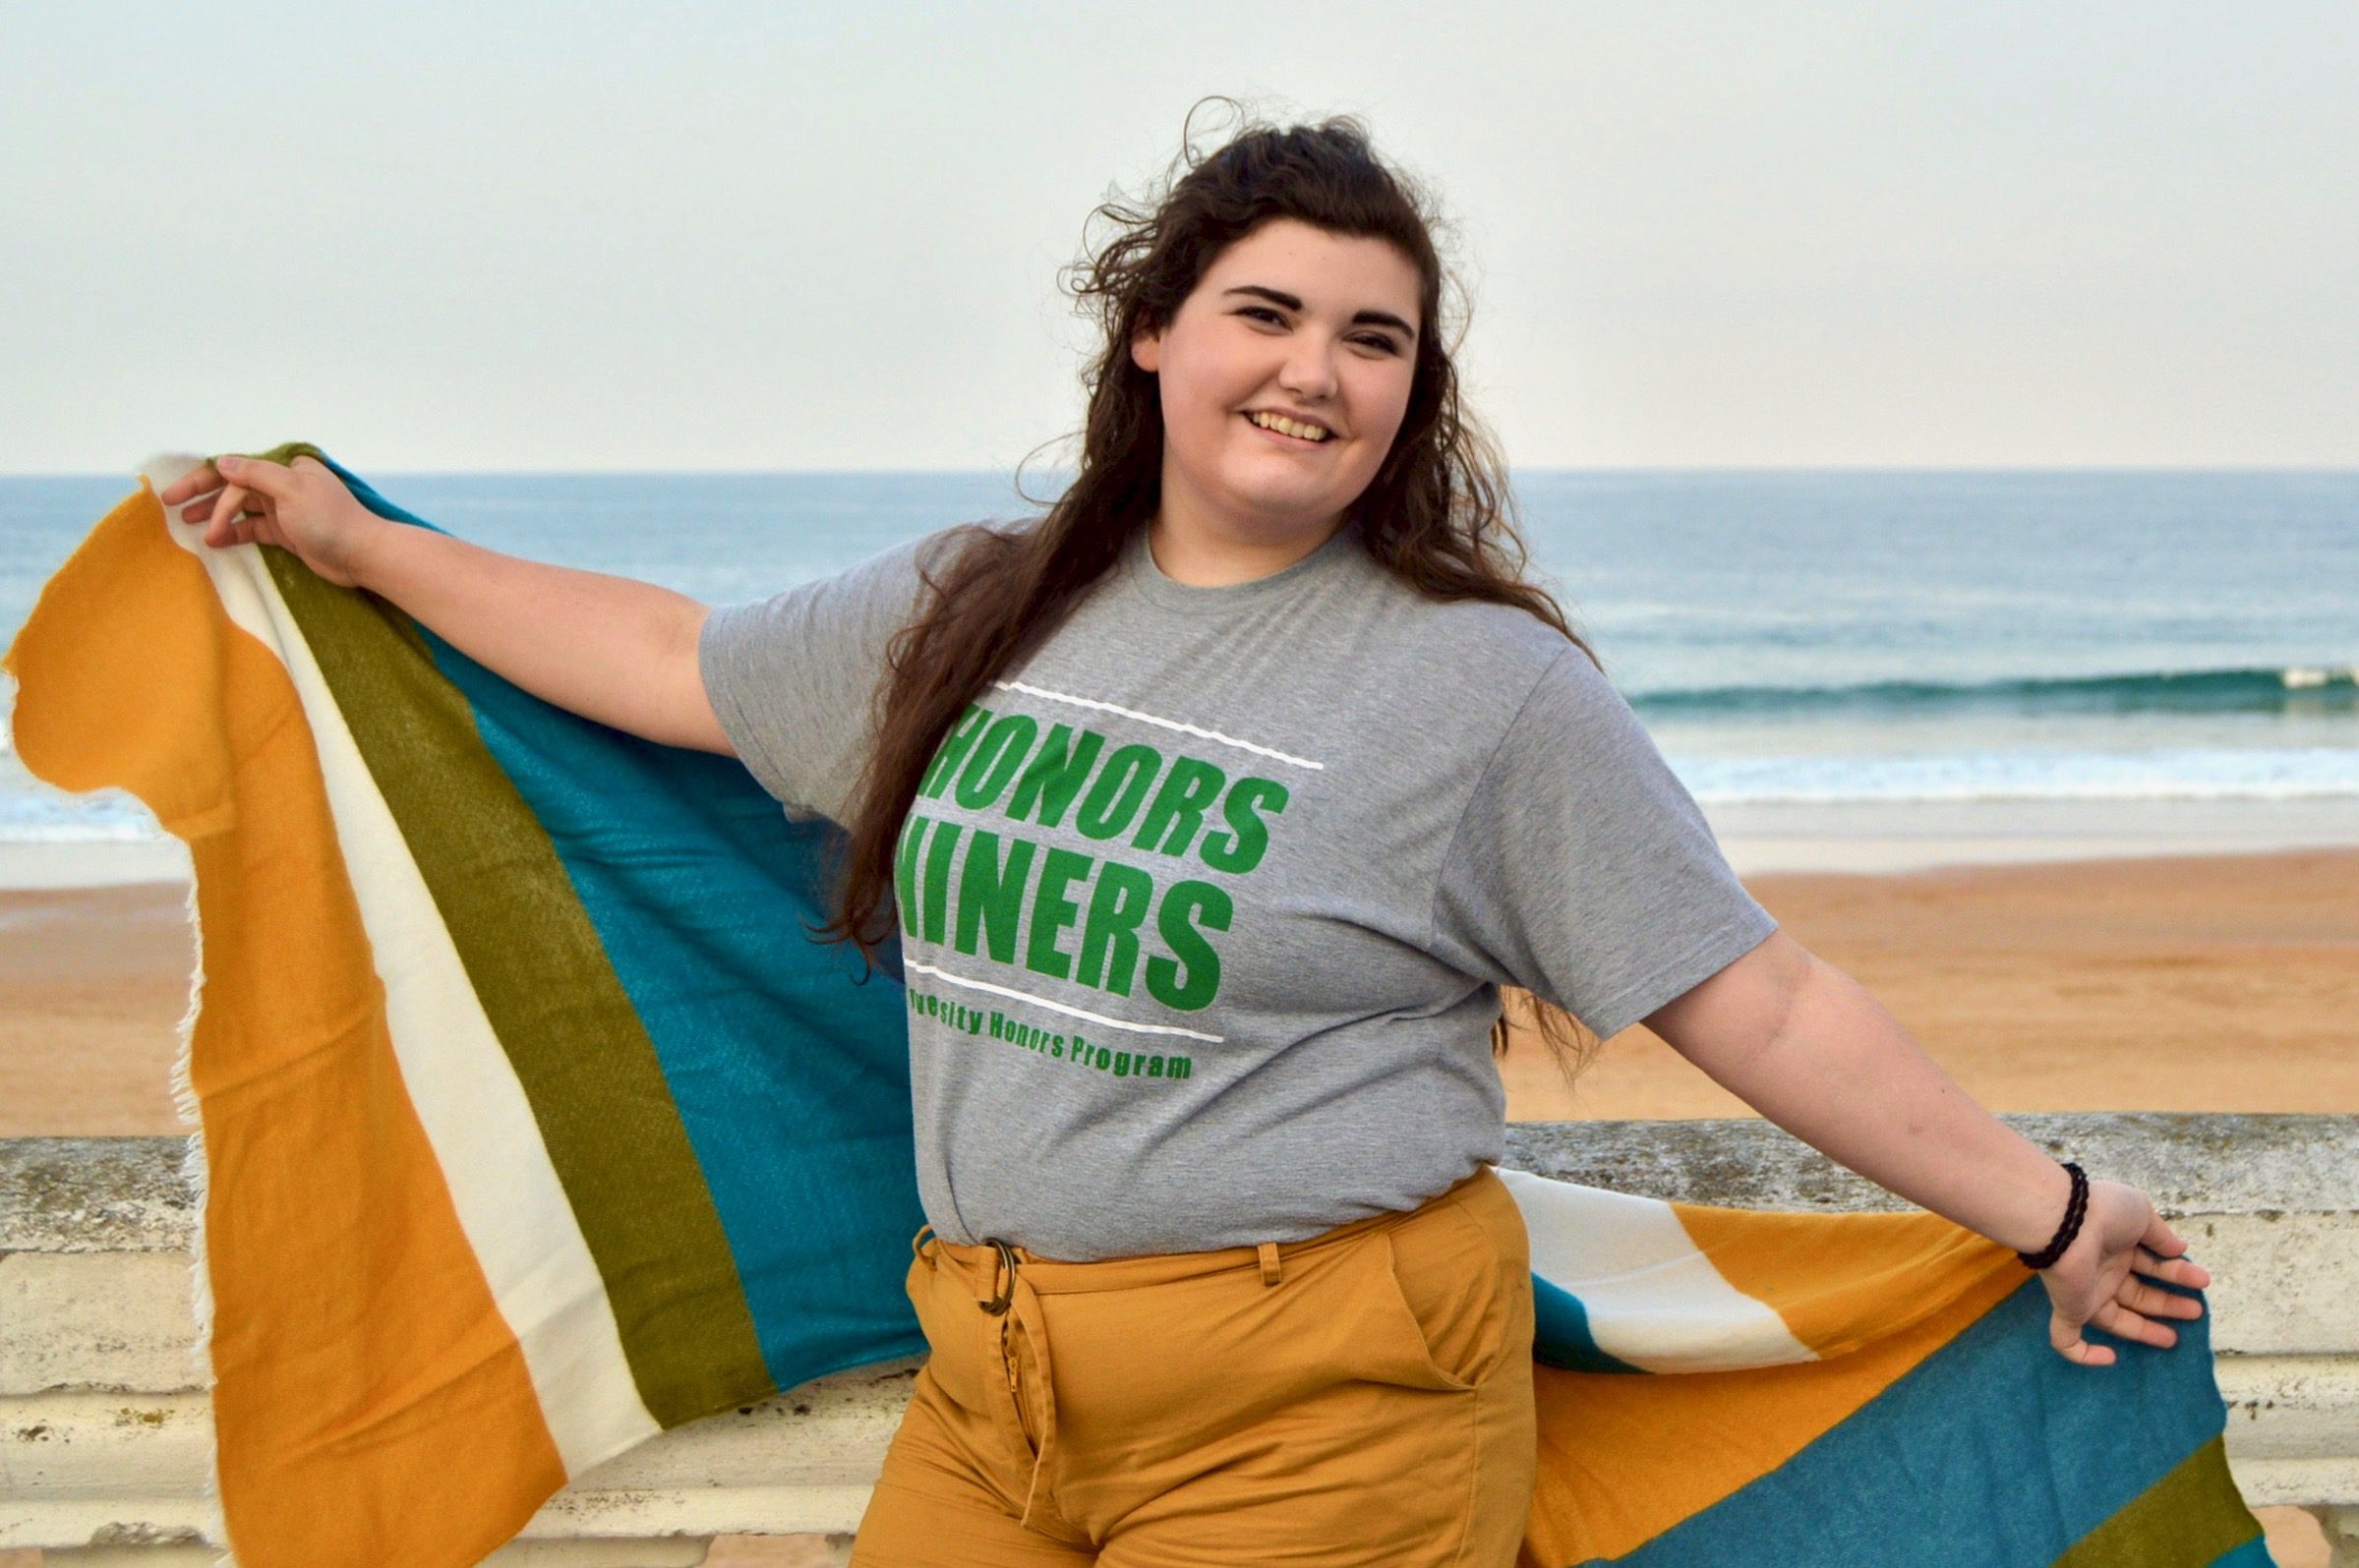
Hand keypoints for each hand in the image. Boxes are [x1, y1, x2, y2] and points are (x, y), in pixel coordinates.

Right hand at [158, 453, 379, 588]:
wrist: (363, 556)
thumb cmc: (330, 520)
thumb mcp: (291, 490)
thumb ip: (255, 474)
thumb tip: (222, 462)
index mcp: (286, 467)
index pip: (236, 469)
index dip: (204, 480)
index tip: (177, 495)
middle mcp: (283, 484)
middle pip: (235, 485)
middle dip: (203, 495)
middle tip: (170, 506)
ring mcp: (285, 509)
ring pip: (241, 508)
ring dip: (216, 516)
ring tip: (189, 527)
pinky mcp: (287, 533)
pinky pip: (253, 528)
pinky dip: (235, 533)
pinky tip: (215, 540)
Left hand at [2035, 1177, 2211, 1366]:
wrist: (2065, 1221)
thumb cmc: (2105, 1213)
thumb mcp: (2142, 1214)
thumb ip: (2161, 1235)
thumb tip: (2181, 1248)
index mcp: (2117, 1246)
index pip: (2151, 1266)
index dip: (2177, 1273)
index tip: (2202, 1280)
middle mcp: (2102, 1271)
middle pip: (2139, 1295)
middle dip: (2168, 1304)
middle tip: (2196, 1311)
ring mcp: (2085, 1292)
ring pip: (2116, 1320)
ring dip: (2146, 1330)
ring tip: (2175, 1338)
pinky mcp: (2069, 1309)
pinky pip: (2067, 1339)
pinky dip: (2083, 1354)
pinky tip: (2110, 1359)